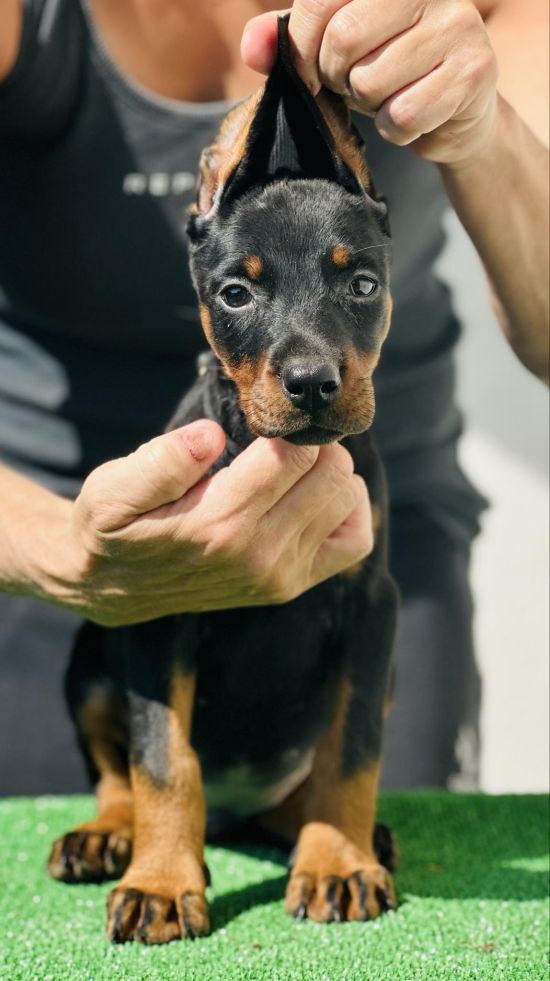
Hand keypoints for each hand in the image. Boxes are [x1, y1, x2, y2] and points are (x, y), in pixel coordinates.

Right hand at [37, 420, 371, 624]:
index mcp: (218, 524)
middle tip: (280, 443)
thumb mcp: (112, 489)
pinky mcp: (292, 585)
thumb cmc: (115, 528)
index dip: (283, 427)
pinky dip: (348, 510)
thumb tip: (210, 434)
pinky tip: (316, 495)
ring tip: (296, 466)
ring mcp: (281, 575)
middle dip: (312, 445)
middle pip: (330, 473)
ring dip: (330, 472)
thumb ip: (159, 461)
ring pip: (347, 499)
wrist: (112, 587)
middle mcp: (259, 554)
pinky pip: (354, 541)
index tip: (262, 425)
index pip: (291, 455)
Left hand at [242, 1, 498, 166]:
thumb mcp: (335, 49)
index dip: (301, 45)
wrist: (455, 113)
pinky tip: (412, 116)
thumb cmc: (389, 70)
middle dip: (336, 77)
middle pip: (343, 40)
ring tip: (389, 96)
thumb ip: (291, 41)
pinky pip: (404, 115)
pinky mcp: (474, 72)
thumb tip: (253, 50)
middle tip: (355, 83)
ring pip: (372, 82)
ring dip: (370, 106)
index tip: (308, 74)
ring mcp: (459, 25)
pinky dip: (396, 130)